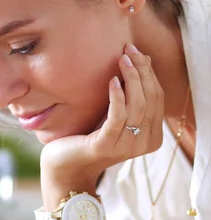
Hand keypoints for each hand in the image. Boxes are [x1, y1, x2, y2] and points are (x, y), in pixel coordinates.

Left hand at [39, 43, 163, 203]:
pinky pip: (118, 116)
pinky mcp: (106, 146)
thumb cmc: (87, 138)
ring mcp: (126, 147)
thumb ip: (130, 95)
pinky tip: (112, 81)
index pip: (157, 98)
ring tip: (122, 59)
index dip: (149, 73)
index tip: (136, 52)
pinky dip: (117, 96)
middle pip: (151, 99)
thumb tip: (143, 60)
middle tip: (129, 50)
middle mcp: (143, 144)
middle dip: (142, 70)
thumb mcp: (114, 115)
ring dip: (131, 78)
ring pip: (138, 105)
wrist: (64, 166)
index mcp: (151, 137)